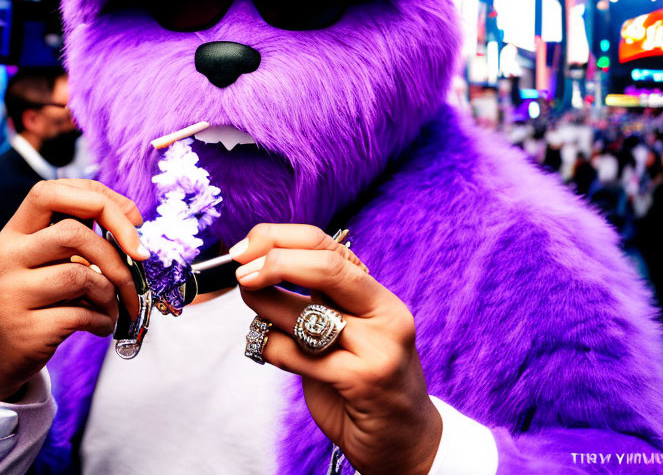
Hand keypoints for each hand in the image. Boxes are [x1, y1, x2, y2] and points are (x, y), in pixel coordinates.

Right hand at [0, 179, 147, 399]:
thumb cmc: (37, 300)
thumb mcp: (46, 260)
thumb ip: (75, 237)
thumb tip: (133, 221)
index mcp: (14, 234)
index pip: (48, 192)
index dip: (98, 196)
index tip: (133, 217)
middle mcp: (6, 258)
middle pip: (72, 233)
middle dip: (116, 251)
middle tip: (138, 265)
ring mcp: (10, 294)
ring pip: (80, 275)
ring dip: (113, 291)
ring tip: (115, 304)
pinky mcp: (24, 329)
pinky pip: (81, 315)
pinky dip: (104, 319)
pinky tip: (103, 324)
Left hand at [232, 224, 441, 474]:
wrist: (405, 441)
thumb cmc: (365, 381)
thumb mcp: (351, 330)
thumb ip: (320, 300)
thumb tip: (259, 264)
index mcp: (379, 295)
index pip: (330, 246)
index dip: (283, 238)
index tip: (246, 247)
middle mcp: (385, 313)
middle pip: (325, 267)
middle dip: (275, 262)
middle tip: (241, 273)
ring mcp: (378, 346)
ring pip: (305, 313)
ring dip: (263, 306)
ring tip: (252, 308)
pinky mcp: (362, 380)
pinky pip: (297, 354)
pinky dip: (270, 346)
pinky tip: (268, 347)